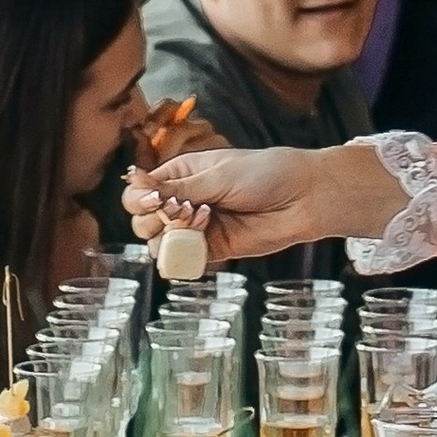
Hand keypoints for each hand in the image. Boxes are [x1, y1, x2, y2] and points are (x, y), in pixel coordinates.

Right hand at [129, 140, 402, 265]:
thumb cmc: (265, 175)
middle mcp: (183, 201)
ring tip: (201, 221)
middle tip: (181, 211)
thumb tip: (134, 178)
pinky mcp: (211, 251)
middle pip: (142, 219)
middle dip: (154, 218)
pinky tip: (205, 239)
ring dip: (171, 236)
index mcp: (182, 175)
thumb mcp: (218, 175)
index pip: (139, 190)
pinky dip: (185, 255)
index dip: (140, 198)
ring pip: (157, 243)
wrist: (303, 199)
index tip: (156, 200)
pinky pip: (182, 261)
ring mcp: (196, 228)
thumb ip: (177, 187)